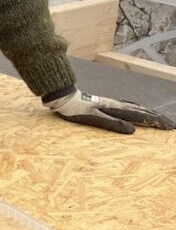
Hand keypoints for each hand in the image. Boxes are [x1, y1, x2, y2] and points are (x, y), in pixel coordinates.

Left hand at [45, 90, 174, 133]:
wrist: (64, 98)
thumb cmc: (76, 110)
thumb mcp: (94, 119)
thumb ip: (113, 124)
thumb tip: (133, 131)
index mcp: (116, 109)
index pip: (141, 116)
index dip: (156, 121)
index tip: (170, 127)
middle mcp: (117, 105)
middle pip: (142, 111)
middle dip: (157, 118)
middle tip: (171, 125)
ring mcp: (112, 103)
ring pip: (136, 108)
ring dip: (149, 113)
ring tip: (159, 118)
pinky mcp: (106, 103)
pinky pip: (128, 106)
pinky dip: (138, 109)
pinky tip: (137, 110)